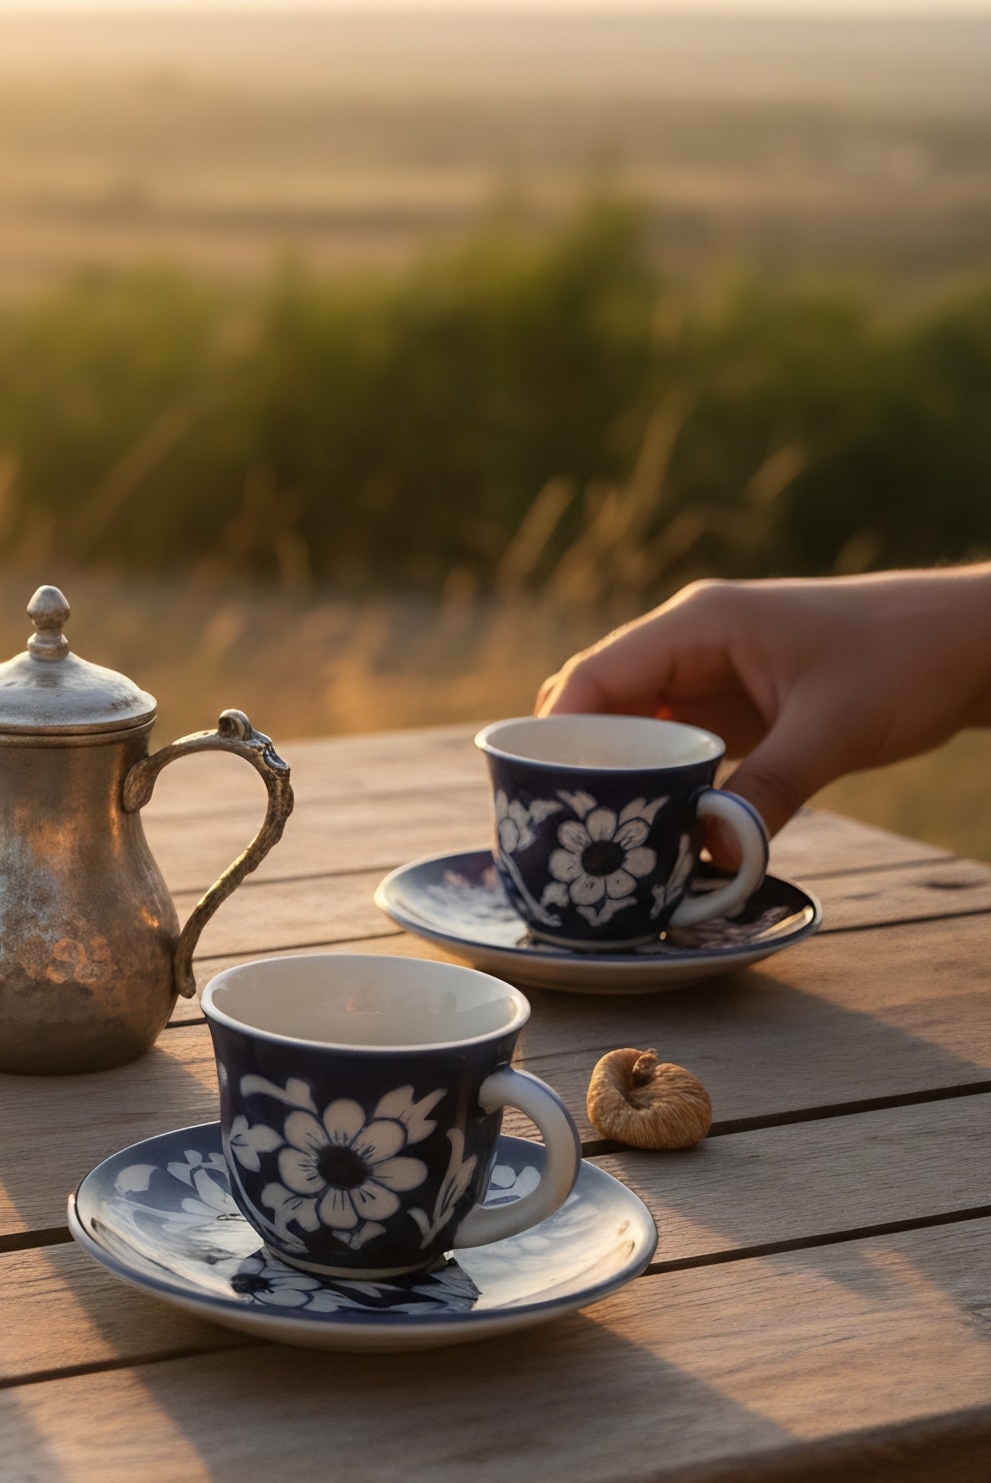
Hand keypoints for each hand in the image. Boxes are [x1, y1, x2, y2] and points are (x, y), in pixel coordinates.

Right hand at [537, 567, 990, 832]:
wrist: (971, 642)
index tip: (536, 793)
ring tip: (593, 833)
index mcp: (699, 623)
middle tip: (556, 825)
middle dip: (572, 761)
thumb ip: (766, 794)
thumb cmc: (907, 658)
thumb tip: (710, 858)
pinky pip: (667, 743)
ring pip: (626, 726)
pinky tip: (650, 822)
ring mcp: (705, 674)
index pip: (594, 675)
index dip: (555, 734)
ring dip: (612, 774)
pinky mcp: (728, 705)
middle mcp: (688, 642)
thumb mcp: (833, 731)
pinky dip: (652, 779)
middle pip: (594, 702)